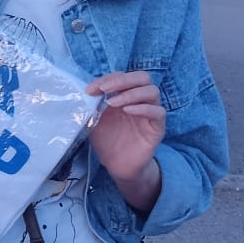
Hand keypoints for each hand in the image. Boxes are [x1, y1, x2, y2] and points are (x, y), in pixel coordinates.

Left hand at [86, 71, 164, 210]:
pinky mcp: (158, 127)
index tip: (90, 90)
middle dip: (122, 80)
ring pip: (152, 91)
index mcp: (126, 94)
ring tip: (112, 103)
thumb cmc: (107, 140)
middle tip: (105, 89)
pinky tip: (127, 111)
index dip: (107, 79)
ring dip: (130, 93)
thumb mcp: (95, 119)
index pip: (122, 76)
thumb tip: (85, 92)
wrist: (117, 165)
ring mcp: (151, 112)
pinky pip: (158, 112)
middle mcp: (141, 100)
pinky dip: (143, 108)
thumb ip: (93, 105)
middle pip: (142, 77)